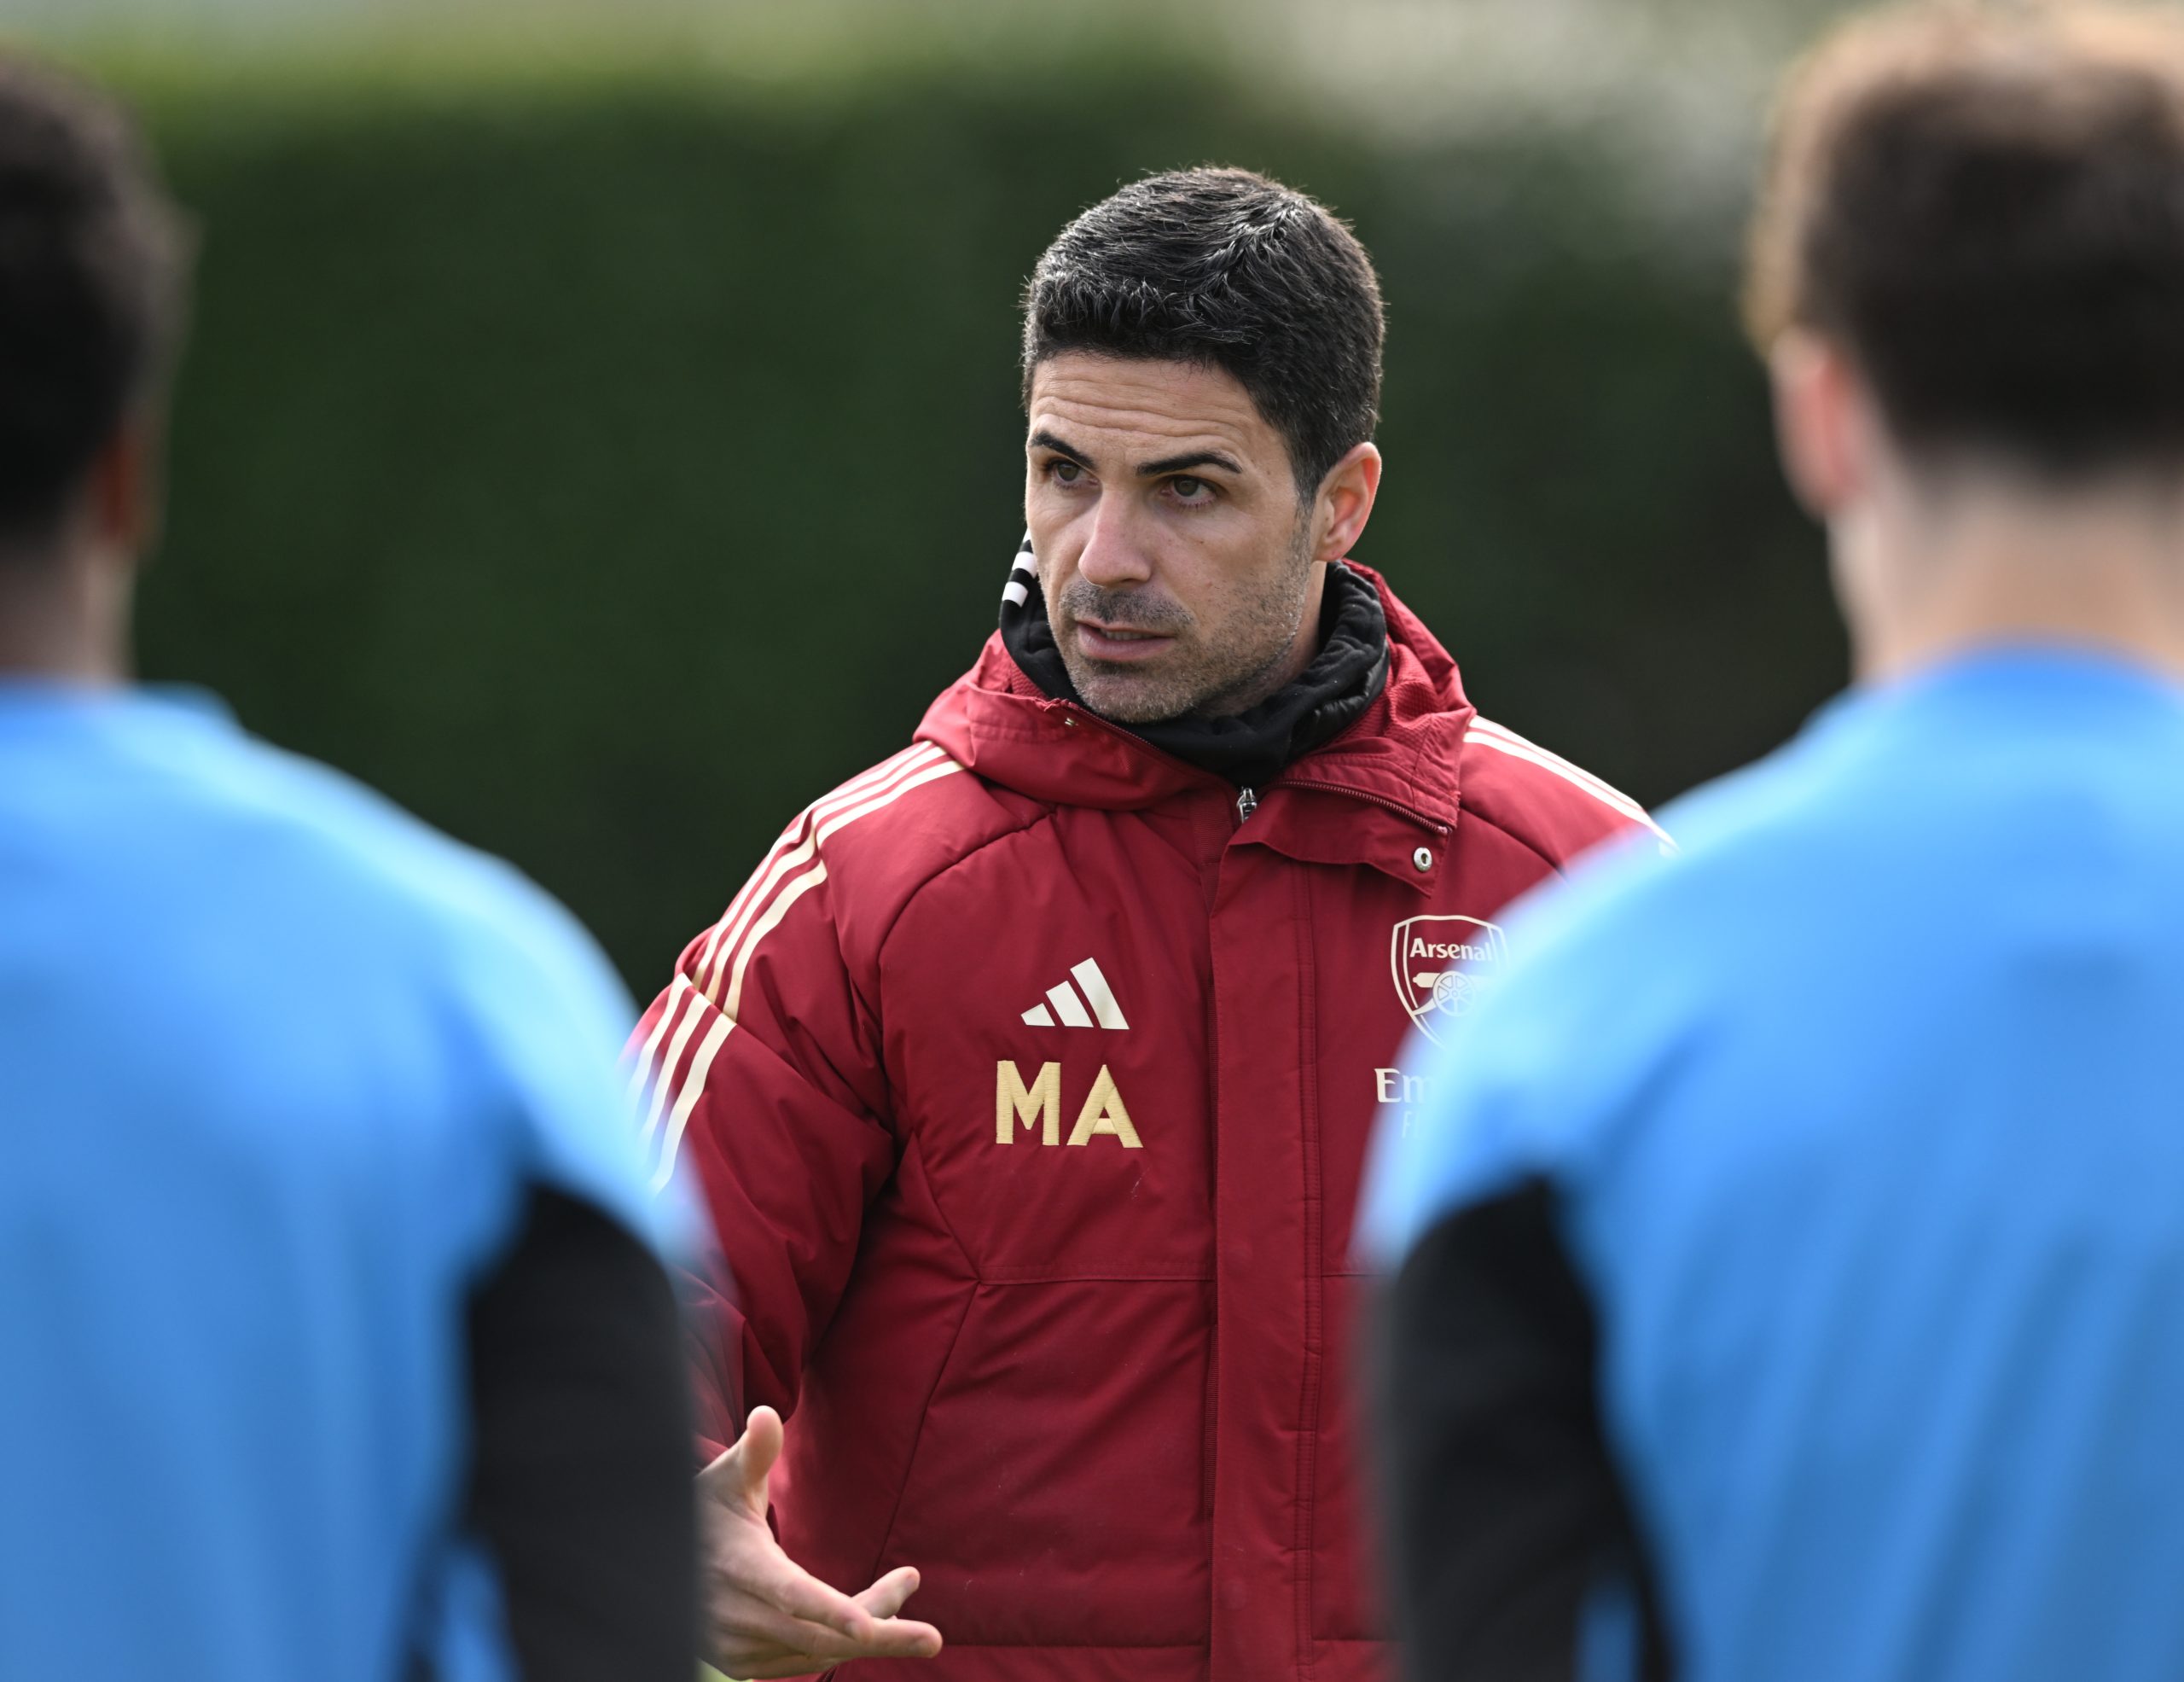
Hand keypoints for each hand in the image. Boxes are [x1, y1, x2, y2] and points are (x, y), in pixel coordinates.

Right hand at [698, 1406, 943, 1678]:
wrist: (655, 1567)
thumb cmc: (700, 1511)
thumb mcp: (723, 1478)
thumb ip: (754, 1452)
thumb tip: (767, 1412)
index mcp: (738, 1567)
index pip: (791, 1595)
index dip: (831, 1612)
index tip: (870, 1627)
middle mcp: (737, 1617)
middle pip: (819, 1636)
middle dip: (880, 1632)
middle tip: (934, 1638)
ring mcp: (738, 1647)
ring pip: (817, 1650)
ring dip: (868, 1629)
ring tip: (903, 1587)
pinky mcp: (743, 1664)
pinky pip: (803, 1659)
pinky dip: (839, 1642)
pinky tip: (873, 1617)